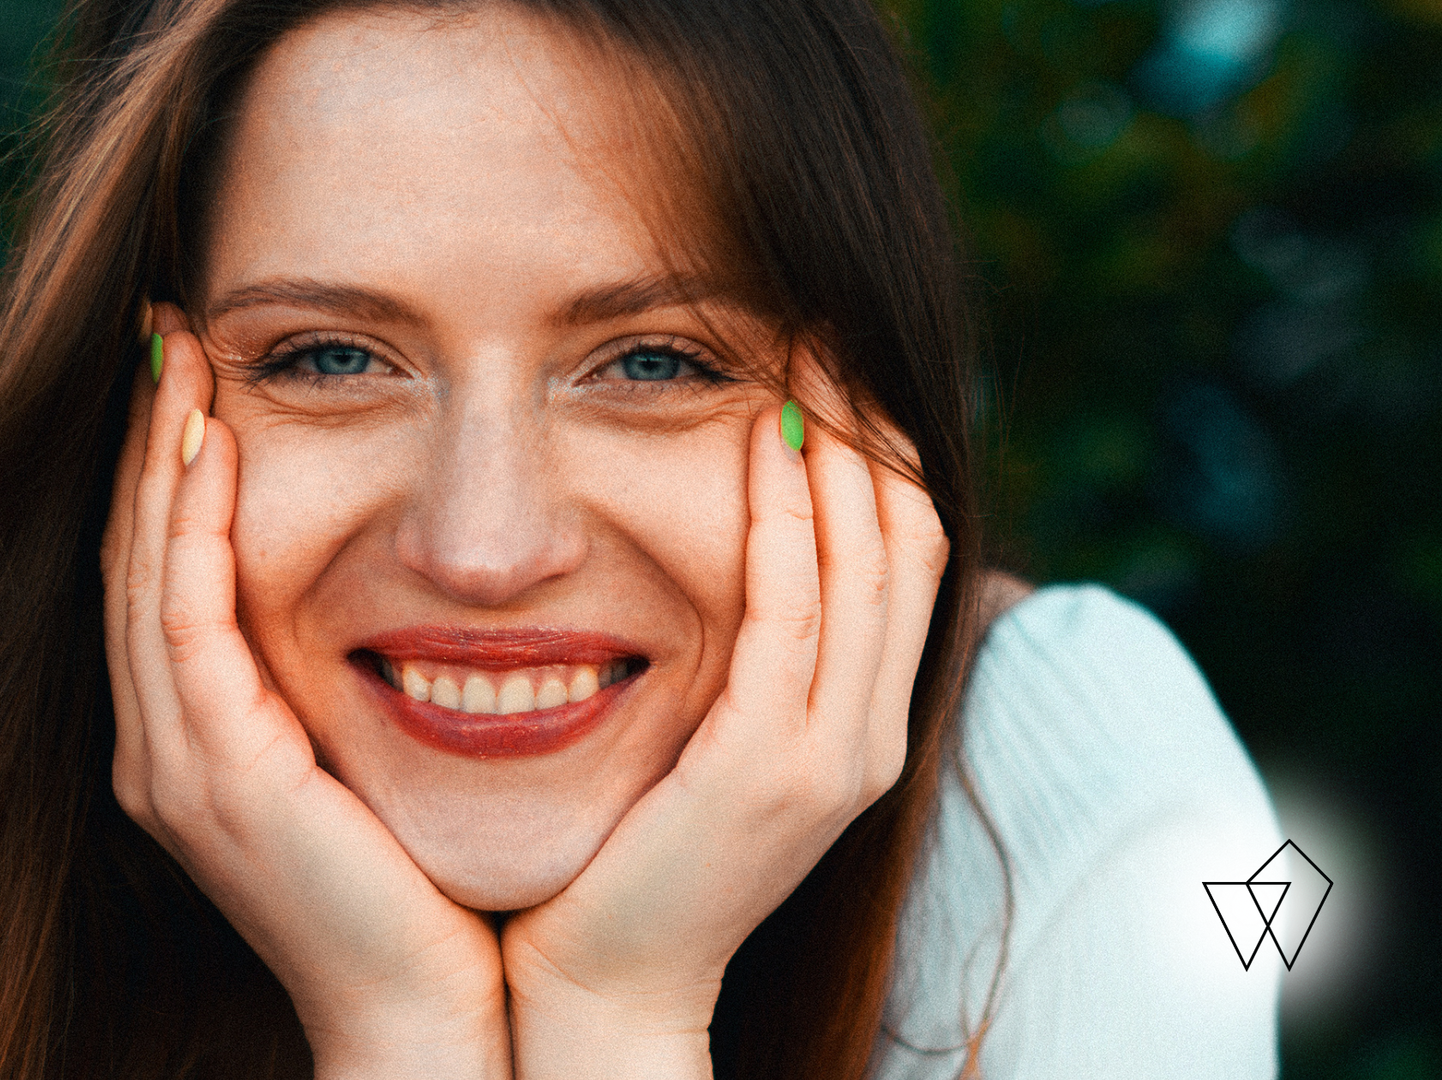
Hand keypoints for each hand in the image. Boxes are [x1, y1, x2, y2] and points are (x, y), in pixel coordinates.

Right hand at [101, 308, 510, 1079]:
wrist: (425, 1014)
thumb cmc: (421, 888)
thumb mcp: (364, 760)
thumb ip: (342, 680)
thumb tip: (396, 584)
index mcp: (194, 745)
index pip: (163, 577)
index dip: (166, 473)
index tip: (193, 372)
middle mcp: (162, 750)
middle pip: (132, 559)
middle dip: (146, 442)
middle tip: (165, 333)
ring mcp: (176, 766)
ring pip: (144, 575)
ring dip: (157, 461)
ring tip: (177, 358)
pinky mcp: (216, 777)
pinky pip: (186, 622)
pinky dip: (190, 528)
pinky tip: (211, 446)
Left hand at [499, 365, 950, 1079]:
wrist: (605, 981)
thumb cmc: (631, 855)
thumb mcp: (706, 744)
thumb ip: (737, 661)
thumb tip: (722, 550)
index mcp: (856, 727)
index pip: (901, 560)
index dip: (880, 456)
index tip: (833, 366)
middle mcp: (866, 737)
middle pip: (905, 545)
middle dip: (871, 433)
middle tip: (828, 332)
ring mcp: (831, 757)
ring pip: (866, 569)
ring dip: (837, 456)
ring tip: (804, 362)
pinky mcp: (770, 769)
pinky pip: (792, 618)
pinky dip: (786, 527)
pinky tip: (760, 453)